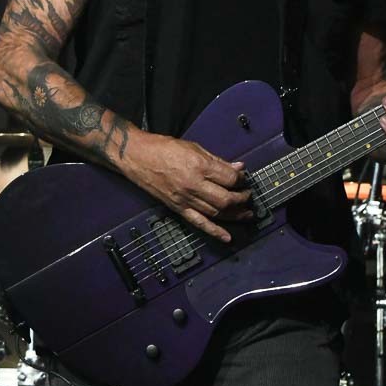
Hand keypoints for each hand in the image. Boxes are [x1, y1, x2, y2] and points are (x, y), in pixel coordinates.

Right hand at [123, 133, 252, 242]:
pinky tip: (227, 237)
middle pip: (226, 199)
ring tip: (246, 214)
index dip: (241, 179)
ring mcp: (186, 199)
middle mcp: (194, 185)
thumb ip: (218, 160)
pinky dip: (215, 231)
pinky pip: (199, 223)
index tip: (243, 178)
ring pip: (216, 213)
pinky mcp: (178, 208)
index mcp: (200, 166)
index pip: (230, 178)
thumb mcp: (194, 147)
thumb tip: (239, 167)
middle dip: (241, 199)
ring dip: (235, 215)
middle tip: (247, 196)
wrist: (138, 157)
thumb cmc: (165, 148)